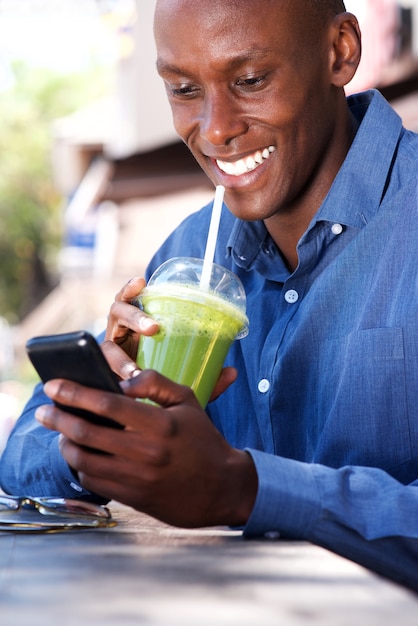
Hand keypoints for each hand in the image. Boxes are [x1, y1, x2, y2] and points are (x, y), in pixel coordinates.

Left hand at [35, 371, 257, 528]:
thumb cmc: (202, 439)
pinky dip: (80, 465)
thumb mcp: (187, 401)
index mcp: (159, 424)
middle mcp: (145, 452)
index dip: (75, 393)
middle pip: (87, 432)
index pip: (107, 405)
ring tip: (60, 431)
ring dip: (65, 442)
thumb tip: (122, 382)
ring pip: (83, 459)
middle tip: (43, 410)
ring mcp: (137, 478)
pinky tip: (80, 453)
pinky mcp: (132, 498)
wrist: (220, 487)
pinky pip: (93, 480)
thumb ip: (155, 382)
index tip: (53, 385)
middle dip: (58, 417)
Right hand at [102, 275, 237, 400]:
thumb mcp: (185, 379)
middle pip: (118, 314)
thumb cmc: (162, 387)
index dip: (131, 289)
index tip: (141, 281)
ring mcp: (107, 355)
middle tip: (153, 328)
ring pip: (105, 344)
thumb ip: (207, 378)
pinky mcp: (98, 376)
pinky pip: (93, 371)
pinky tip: (108, 382)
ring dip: (119, 355)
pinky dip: (95, 372)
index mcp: (138, 327)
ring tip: (134, 371)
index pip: (131, 301)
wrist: (140, 416)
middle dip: (134, 317)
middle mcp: (120, 335)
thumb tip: (232, 372)